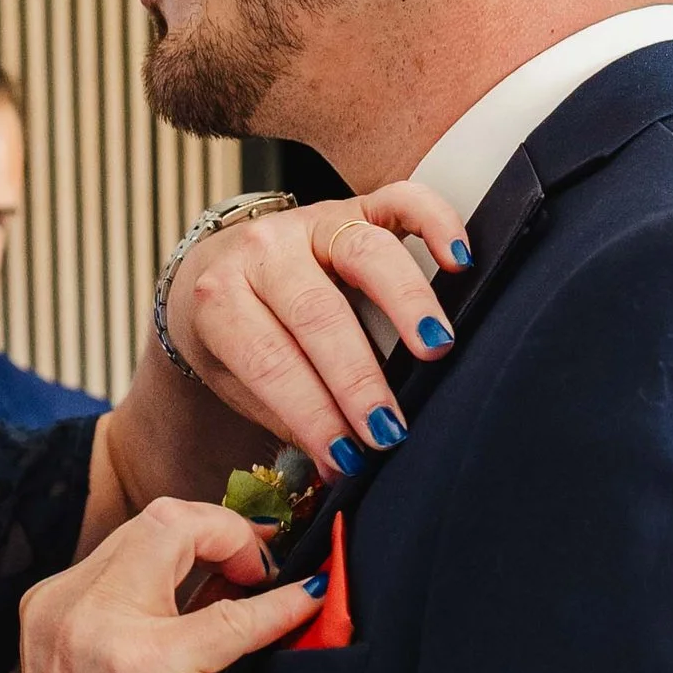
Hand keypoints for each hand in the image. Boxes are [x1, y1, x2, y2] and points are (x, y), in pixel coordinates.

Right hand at [8, 499, 323, 672]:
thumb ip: (152, 623)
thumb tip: (226, 580)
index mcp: (53, 606)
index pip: (134, 533)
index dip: (198, 531)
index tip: (239, 554)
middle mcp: (68, 605)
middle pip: (157, 518)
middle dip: (223, 527)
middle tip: (264, 561)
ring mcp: (104, 629)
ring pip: (180, 533)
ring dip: (239, 547)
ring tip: (272, 577)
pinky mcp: (151, 664)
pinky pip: (233, 616)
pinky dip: (278, 605)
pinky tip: (306, 600)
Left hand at [161, 179, 472, 476]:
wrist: (212, 268)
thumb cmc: (233, 337)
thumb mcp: (236, 380)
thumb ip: (287, 419)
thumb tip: (342, 471)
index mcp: (222, 299)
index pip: (269, 360)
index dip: (311, 412)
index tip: (347, 457)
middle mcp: (264, 252)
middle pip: (317, 311)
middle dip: (357, 377)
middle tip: (390, 428)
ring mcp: (311, 222)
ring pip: (363, 251)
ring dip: (405, 303)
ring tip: (435, 350)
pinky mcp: (353, 205)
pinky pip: (399, 200)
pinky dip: (435, 222)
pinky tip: (459, 260)